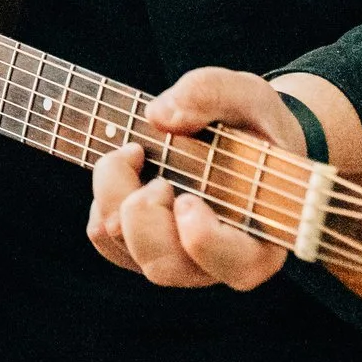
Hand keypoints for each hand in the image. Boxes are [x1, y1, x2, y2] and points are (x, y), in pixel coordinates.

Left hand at [84, 66, 305, 291]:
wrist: (239, 135)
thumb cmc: (253, 124)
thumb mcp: (248, 95)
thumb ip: (213, 94)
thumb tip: (159, 115)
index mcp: (260, 240)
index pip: (235, 267)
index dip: (205, 240)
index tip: (189, 199)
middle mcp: (213, 262)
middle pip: (163, 265)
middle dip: (144, 210)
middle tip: (156, 168)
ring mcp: (173, 257)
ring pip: (123, 247)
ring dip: (114, 194)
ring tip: (136, 153)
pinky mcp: (139, 244)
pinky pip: (102, 234)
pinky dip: (101, 196)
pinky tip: (127, 165)